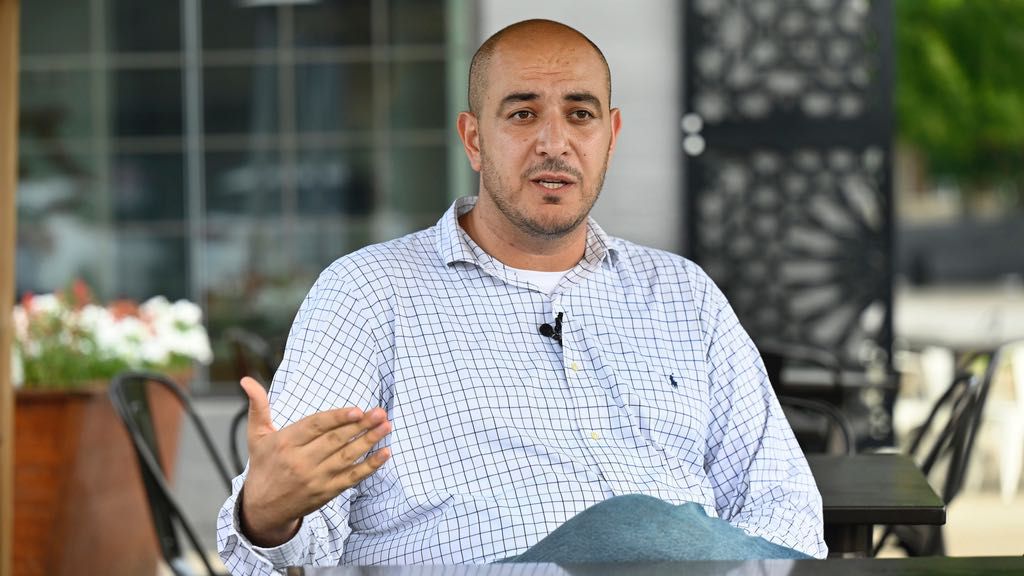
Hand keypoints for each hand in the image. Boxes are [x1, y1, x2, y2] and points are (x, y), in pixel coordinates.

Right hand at [238, 376, 391, 546]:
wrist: (262, 508)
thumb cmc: (263, 465)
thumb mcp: (257, 436)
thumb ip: (258, 406)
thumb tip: (246, 380)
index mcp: (285, 444)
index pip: (315, 427)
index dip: (337, 418)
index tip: (357, 410)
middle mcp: (301, 462)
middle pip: (335, 441)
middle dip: (361, 426)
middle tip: (380, 412)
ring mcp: (316, 479)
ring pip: (347, 458)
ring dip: (369, 441)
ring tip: (386, 426)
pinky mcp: (328, 492)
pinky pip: (353, 477)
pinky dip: (371, 466)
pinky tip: (385, 453)